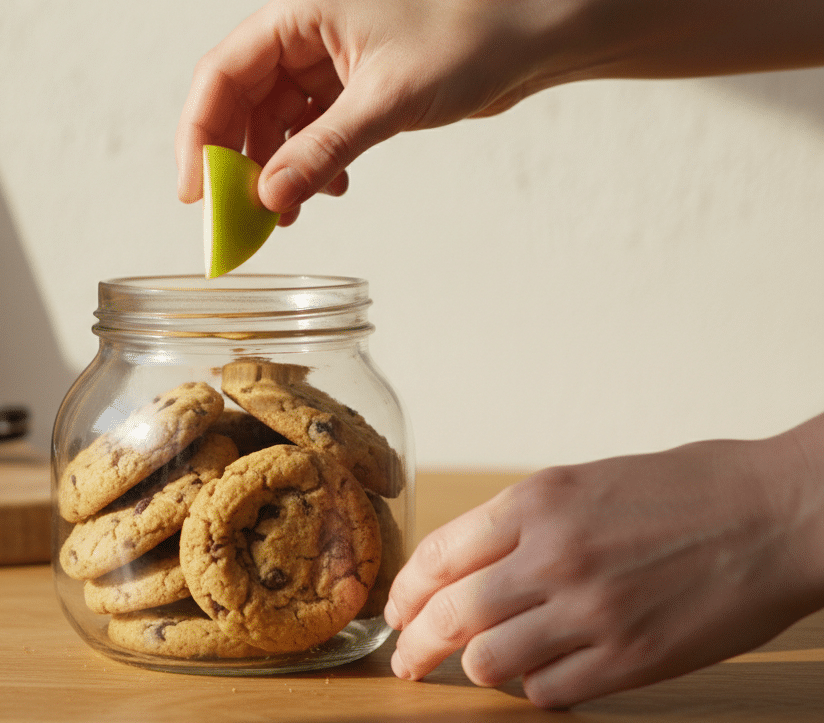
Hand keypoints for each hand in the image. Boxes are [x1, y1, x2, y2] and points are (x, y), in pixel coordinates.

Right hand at [175, 0, 543, 222]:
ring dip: (274, 169)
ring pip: (271, 121)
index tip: (195, 192)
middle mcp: (301, 31)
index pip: (221, 73)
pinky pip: (305, 129)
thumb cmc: (466, 44)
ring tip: (284, 214)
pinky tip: (328, 189)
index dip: (199, 135)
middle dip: (235, 160)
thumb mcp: (385, 103)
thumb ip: (320, 152)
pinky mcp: (346, 84)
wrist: (527, 41)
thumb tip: (267, 198)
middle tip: (233, 215)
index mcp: (298, 12)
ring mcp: (322, 58)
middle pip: (238, 100)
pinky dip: (307, 163)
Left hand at [384, 418, 823, 708]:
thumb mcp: (588, 483)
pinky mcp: (630, 658)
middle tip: (407, 660)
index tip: (396, 612)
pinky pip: (550, 691)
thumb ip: (525, 523)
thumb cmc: (691, 489)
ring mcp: (591, 610)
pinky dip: (536, 689)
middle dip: (415, 645)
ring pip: (490, 662)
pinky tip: (545, 676)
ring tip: (482, 667)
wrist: (779, 513)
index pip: (438, 556)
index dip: (406, 593)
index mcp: (537, 502)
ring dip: (477, 670)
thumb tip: (470, 565)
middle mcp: (552, 555)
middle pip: (449, 615)